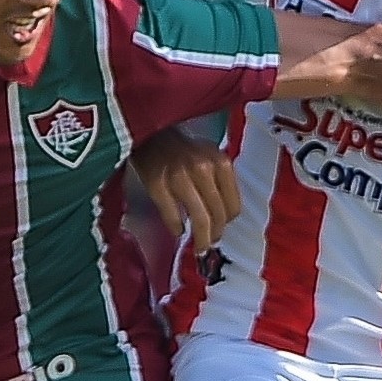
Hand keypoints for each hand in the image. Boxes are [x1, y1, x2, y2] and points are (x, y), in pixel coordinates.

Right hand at [133, 127, 240, 249]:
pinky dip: (176, 228)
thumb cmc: (179, 148)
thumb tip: (223, 216)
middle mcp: (203, 169)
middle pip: (218, 214)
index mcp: (220, 162)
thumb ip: (219, 181)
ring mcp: (180, 177)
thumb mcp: (208, 157)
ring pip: (200, 219)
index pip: (233, 204)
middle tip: (210, 243)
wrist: (148, 133)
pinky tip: (178, 230)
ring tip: (200, 248)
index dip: (227, 222)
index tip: (222, 228)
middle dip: (215, 234)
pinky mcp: (157, 184)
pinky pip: (173, 216)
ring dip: (201, 238)